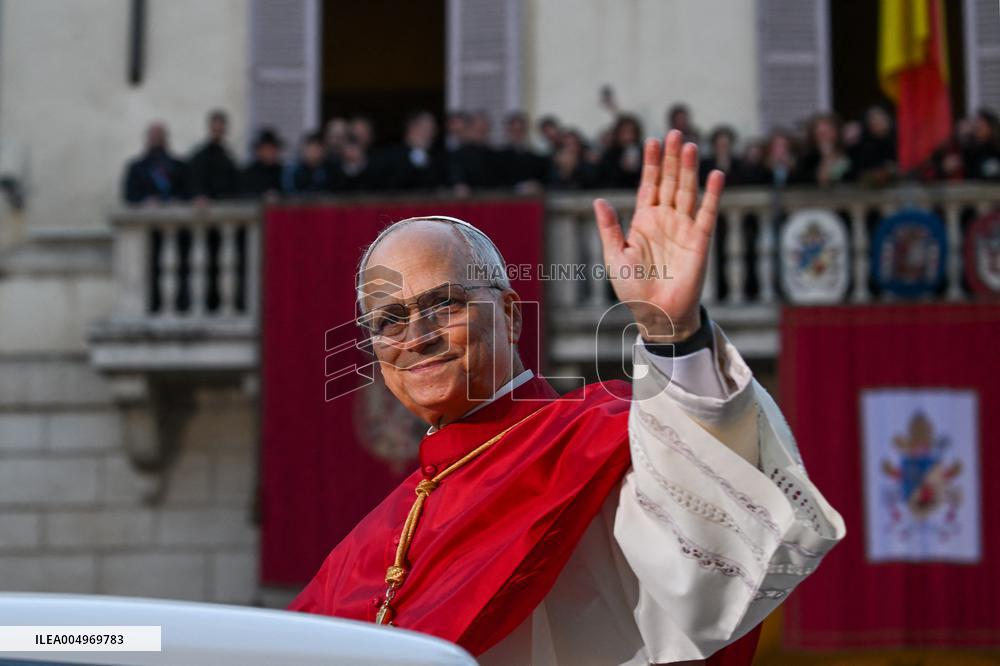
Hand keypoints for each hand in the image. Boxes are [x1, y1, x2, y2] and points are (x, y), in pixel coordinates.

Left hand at [593, 130, 723, 341]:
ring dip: (689, 169)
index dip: (651, 163)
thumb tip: (599, 200)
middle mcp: (664, 220)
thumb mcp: (615, 256)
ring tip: (690, 146)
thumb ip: (610, 228)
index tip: (652, 140)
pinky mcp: (699, 240)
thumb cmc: (633, 289)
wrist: (656, 314)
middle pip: (669, 181)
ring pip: (687, 191)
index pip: (648, 185)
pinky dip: (712, 194)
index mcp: (643, 221)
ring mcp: (683, 228)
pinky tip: (715, 174)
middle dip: (671, 158)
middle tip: (674, 132)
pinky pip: (706, 213)